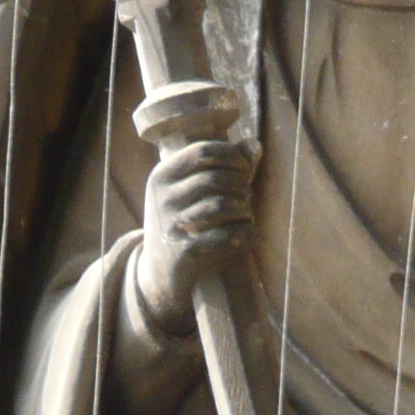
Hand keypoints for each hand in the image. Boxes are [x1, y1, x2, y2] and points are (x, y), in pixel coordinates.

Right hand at [132, 125, 256, 333]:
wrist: (159, 269)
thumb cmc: (184, 220)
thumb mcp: (192, 189)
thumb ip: (225, 166)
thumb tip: (254, 144)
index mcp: (162, 175)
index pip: (203, 151)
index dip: (232, 156)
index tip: (245, 168)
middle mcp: (162, 198)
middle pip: (215, 178)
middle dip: (241, 185)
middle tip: (246, 195)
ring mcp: (171, 226)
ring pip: (223, 206)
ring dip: (244, 209)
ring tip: (245, 214)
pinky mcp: (185, 252)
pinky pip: (227, 236)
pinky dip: (244, 233)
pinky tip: (245, 233)